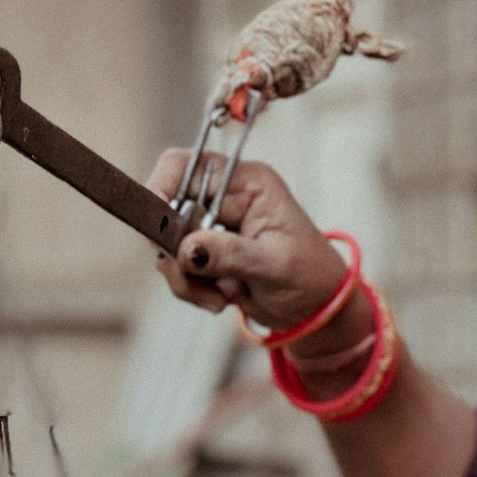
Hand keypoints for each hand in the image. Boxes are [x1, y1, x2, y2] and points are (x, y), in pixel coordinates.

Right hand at [146, 152, 350, 336]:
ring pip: (167, 244)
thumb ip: (231, 254)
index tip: (158, 232)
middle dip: (176, 252)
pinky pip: (177, 267)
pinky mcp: (205, 252)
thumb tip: (188, 249)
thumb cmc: (311, 278)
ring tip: (222, 297)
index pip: (186, 167)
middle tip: (197, 281)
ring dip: (186, 279)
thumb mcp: (276, 265)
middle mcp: (226, 197)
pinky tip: (222, 298)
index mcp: (248, 183)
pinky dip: (192, 289)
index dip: (160, 190)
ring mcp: (212, 225)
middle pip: (167, 208)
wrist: (317, 310)